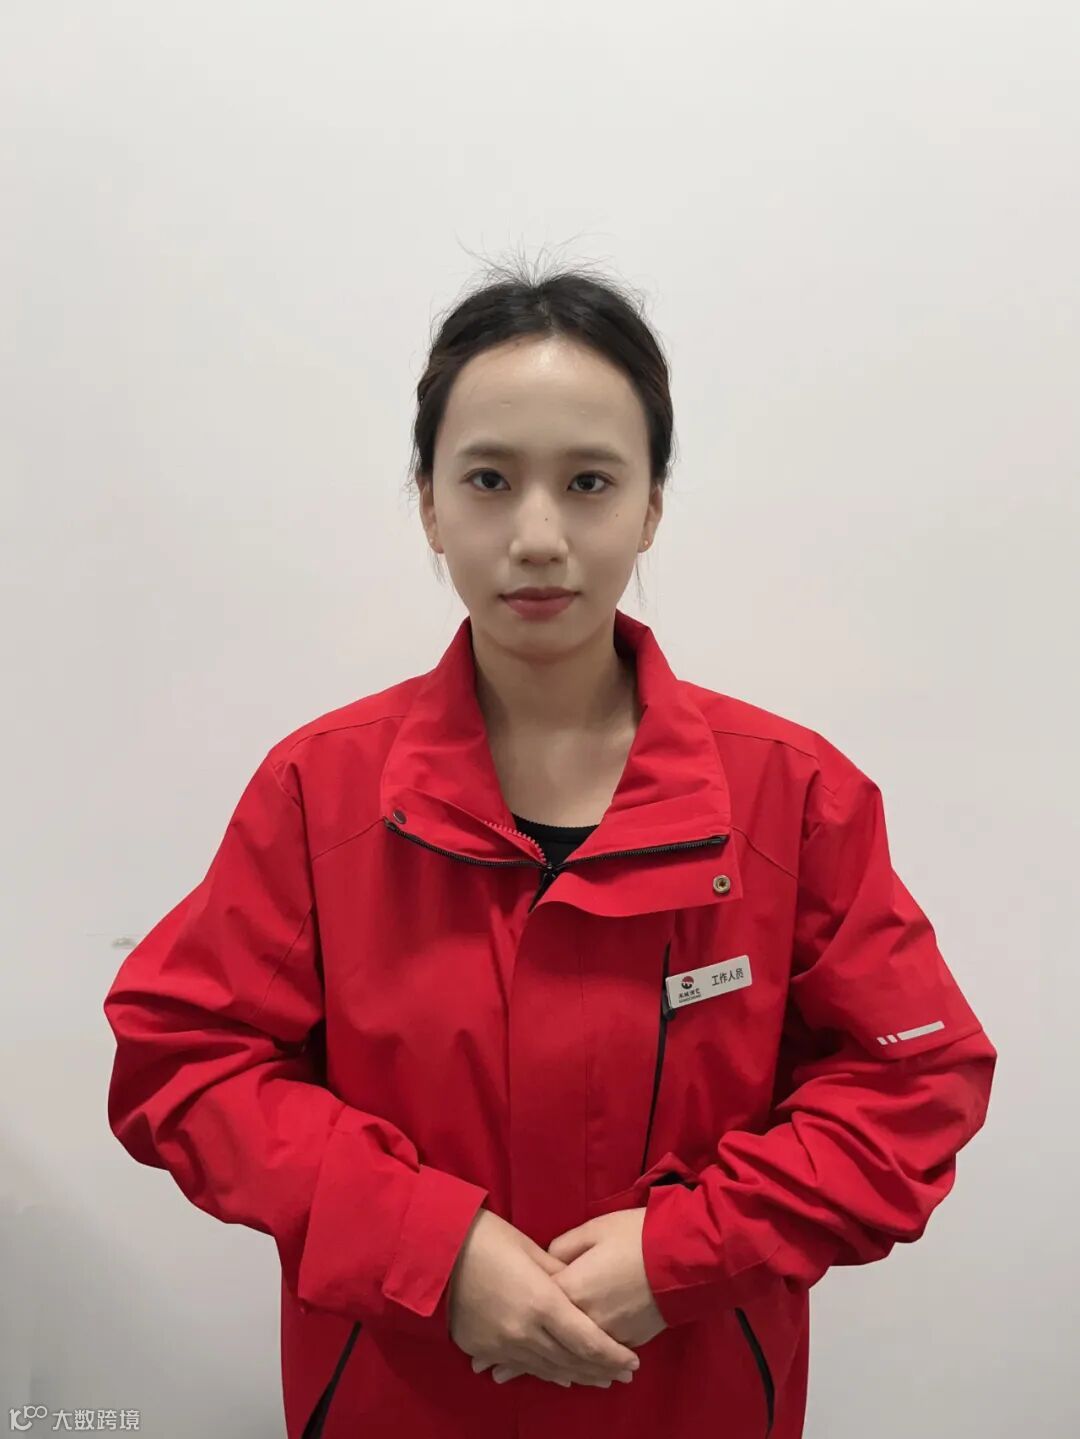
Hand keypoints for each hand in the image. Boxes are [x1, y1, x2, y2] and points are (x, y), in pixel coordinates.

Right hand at [449, 1207, 641, 1388]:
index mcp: (542, 1304)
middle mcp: (525, 1333)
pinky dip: (548, 1372)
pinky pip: (524, 1368)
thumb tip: (580, 1288)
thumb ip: (559, 1273)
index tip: (633, 1361)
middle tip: (624, 1374)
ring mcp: (504, 1345)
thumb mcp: (529, 1249)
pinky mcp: (485, 1350)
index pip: (588, 1341)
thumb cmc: (486, 1239)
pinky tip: (561, 1376)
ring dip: (577, 1376)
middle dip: (601, 1370)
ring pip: (549, 1370)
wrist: (432, 1253)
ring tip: (600, 1379)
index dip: (613, 1355)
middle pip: (572, 1361)